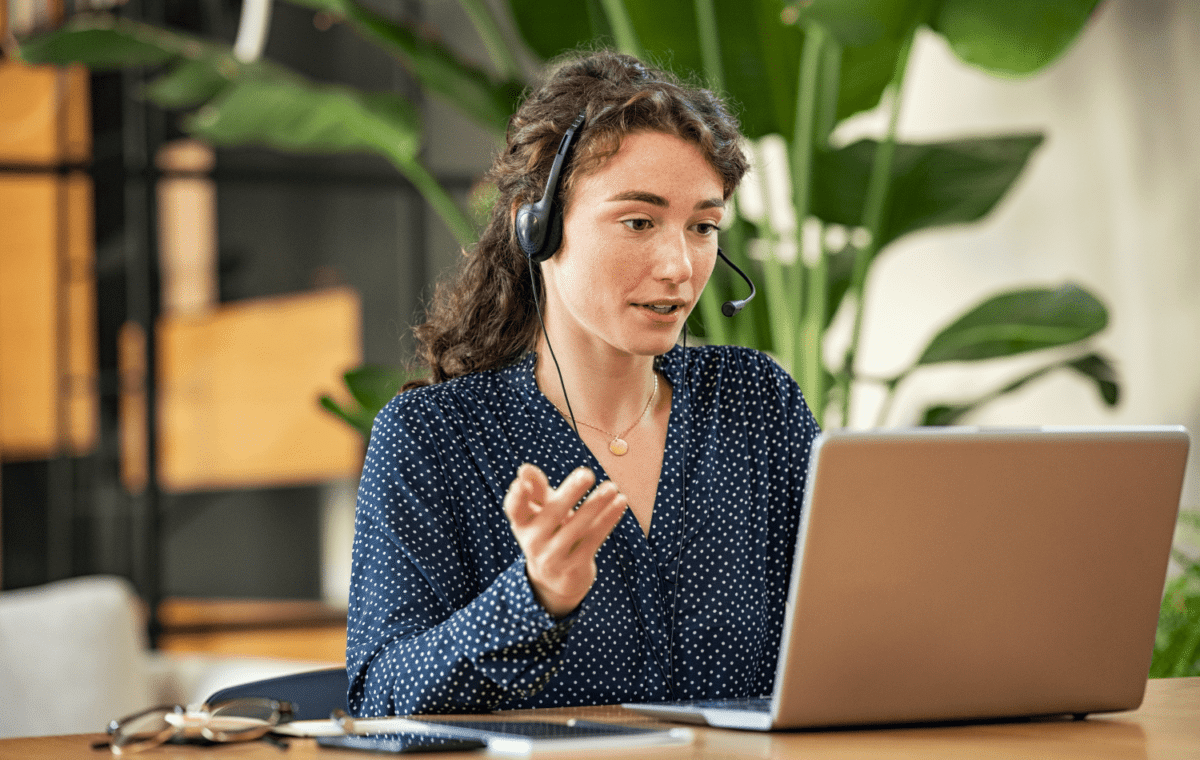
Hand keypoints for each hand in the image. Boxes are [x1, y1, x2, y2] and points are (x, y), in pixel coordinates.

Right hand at [503, 464, 627, 617]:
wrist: (558, 578)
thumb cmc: (550, 531)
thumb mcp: (540, 511)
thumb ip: (536, 489)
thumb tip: (525, 469)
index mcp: (521, 524)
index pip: (514, 509)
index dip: (516, 496)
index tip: (521, 483)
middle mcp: (532, 542)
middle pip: (552, 514)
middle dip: (570, 493)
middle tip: (587, 473)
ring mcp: (552, 557)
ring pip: (577, 527)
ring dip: (596, 505)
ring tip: (611, 487)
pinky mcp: (574, 567)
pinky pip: (593, 539)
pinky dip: (608, 519)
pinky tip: (621, 502)